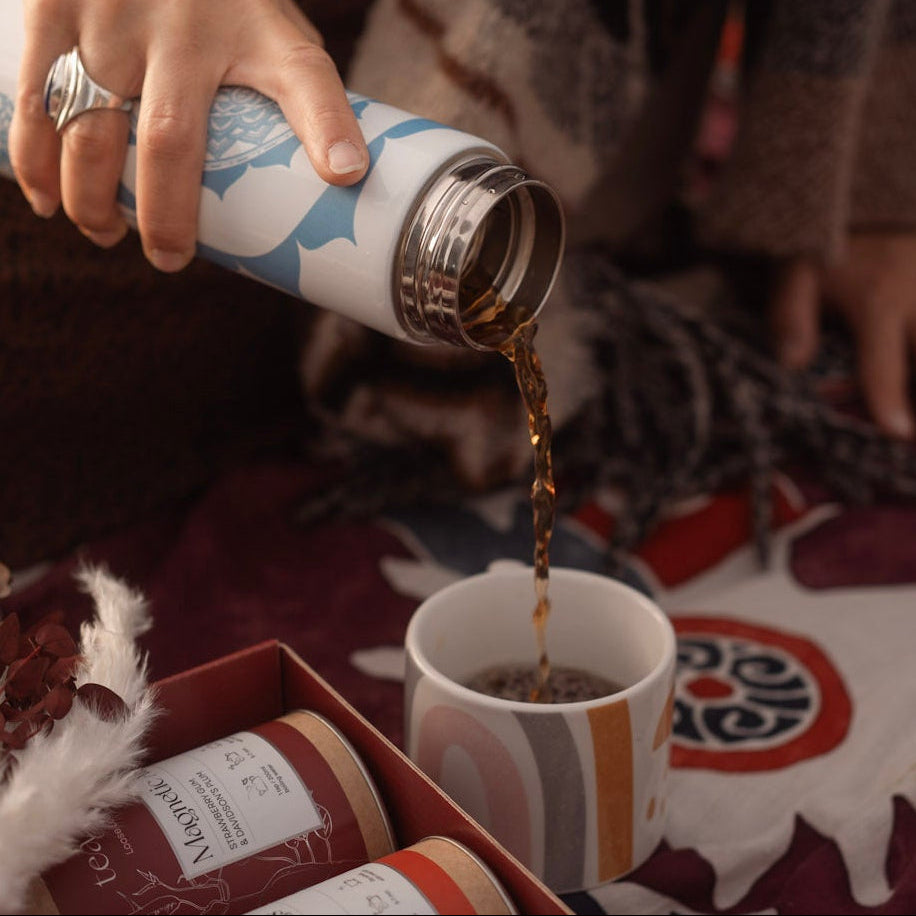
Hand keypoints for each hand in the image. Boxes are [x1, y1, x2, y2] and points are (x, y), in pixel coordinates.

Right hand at [9, 0, 368, 272]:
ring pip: (92, 129)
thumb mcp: (272, 31)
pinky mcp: (53, 4)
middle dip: (166, 216)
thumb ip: (296, 93)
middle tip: (168, 259)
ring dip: (92, 198)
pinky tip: (45, 199)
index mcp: (258, 29)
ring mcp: (114, 12)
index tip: (346, 174)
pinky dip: (35, 158)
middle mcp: (187, 21)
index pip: (306, 76)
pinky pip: (35, 96)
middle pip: (171, 140)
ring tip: (104, 234)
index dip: (329, 126)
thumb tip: (335, 179)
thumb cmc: (223, 0)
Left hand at [769, 233, 915, 440]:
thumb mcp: (796, 270)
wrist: (868, 187)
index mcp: (879, 300)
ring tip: (915, 419)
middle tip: (913, 434)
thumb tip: (791, 365)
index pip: (885, 362)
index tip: (898, 433)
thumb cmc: (829, 238)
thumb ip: (791, 317)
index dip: (889, 400)